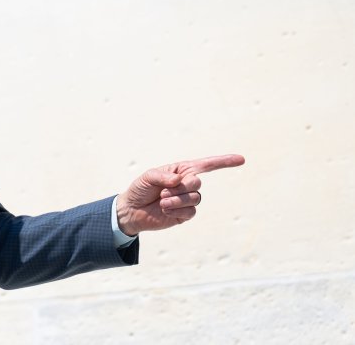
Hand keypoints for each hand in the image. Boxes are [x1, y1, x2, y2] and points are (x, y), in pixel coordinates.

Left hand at [116, 154, 244, 236]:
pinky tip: (165, 210)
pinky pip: (190, 211)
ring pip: (195, 198)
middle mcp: (187, 184)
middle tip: (163, 191)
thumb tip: (179, 181)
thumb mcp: (147, 177)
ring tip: (161, 201)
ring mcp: (187, 200)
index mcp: (181, 171)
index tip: (241, 159)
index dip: (224, 162)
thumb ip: (162, 176)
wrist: (132, 210)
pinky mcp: (185, 214)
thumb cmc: (140, 189)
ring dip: (175, 200)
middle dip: (181, 187)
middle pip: (197, 182)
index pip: (206, 165)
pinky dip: (175, 210)